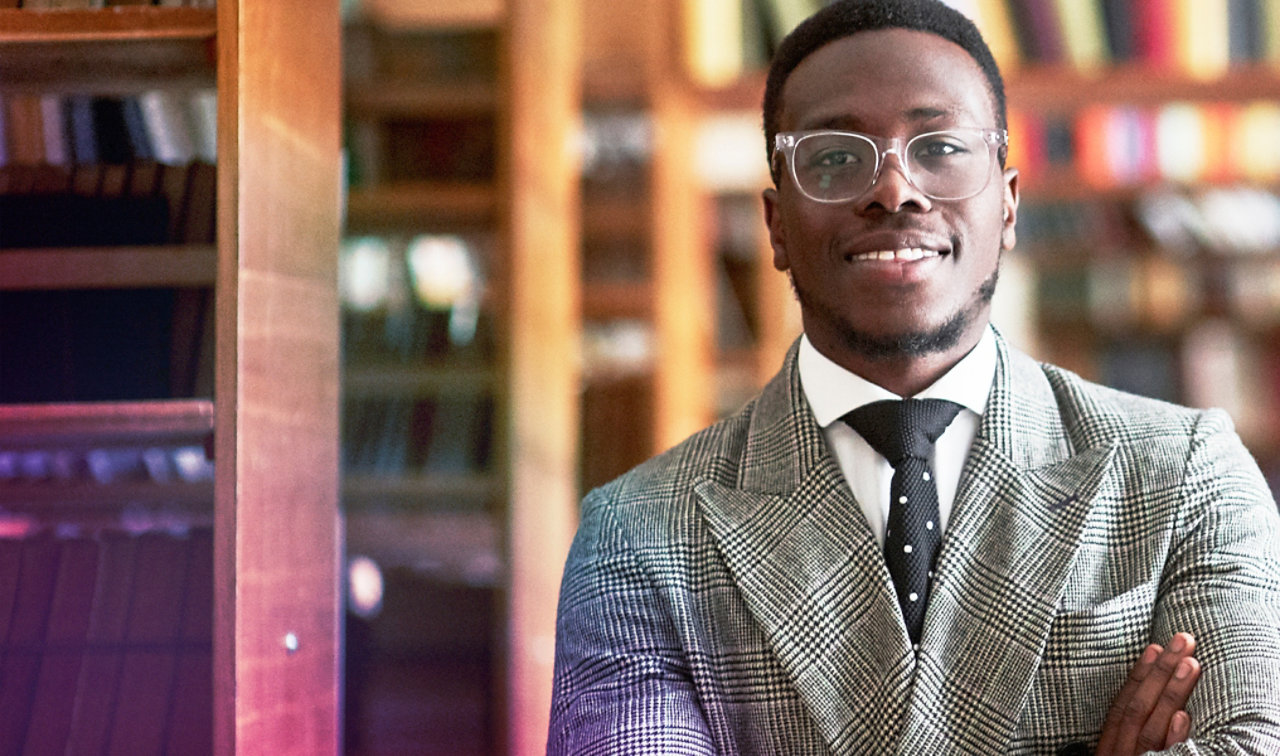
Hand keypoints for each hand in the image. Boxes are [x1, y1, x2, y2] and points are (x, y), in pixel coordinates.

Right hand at [1095, 632, 1200, 755]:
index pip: (1122, 704)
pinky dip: (1172, 737)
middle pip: (1138, 708)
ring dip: (1170, 694)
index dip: (1138, 674)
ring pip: (1151, 727)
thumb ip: (1128, 734)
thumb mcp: (1118, 754)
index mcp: (1110, 745)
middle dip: (1161, 672)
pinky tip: (1183, 716)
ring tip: (1191, 664)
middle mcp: (1120, 752)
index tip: (1156, 647)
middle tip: (1183, 640)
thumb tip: (1153, 700)